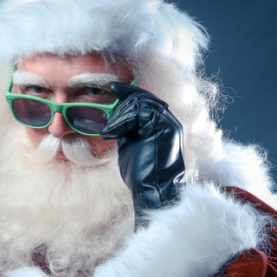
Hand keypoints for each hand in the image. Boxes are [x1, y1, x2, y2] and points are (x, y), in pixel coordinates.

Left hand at [100, 82, 184, 213]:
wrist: (154, 189)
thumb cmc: (142, 174)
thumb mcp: (131, 145)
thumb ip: (128, 129)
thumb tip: (115, 118)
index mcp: (162, 124)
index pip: (147, 100)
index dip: (130, 91)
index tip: (113, 87)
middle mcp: (169, 121)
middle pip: (144, 98)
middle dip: (121, 104)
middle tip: (107, 121)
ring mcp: (169, 123)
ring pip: (141, 104)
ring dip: (119, 116)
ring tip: (109, 133)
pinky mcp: (166, 128)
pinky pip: (141, 113)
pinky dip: (122, 121)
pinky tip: (112, 133)